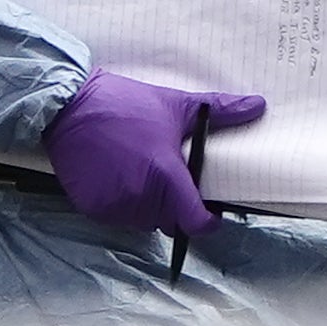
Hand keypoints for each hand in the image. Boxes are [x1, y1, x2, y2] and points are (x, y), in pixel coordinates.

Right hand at [45, 71, 264, 237]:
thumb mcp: (175, 104)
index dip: (208, 221)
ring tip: (140, 172)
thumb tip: (258, 106)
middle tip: (168, 176)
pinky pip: (117, 216)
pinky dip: (121, 204)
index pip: (196, 222)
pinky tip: (117, 176)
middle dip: (176, 205)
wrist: (68, 104)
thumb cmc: (124, 103)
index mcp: (165, 176)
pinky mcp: (91, 208)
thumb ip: (220, 110)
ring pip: (143, 221)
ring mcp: (114, 206)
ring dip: (148, 206)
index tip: (210, 211)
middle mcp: (140, 198)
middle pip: (170, 221)